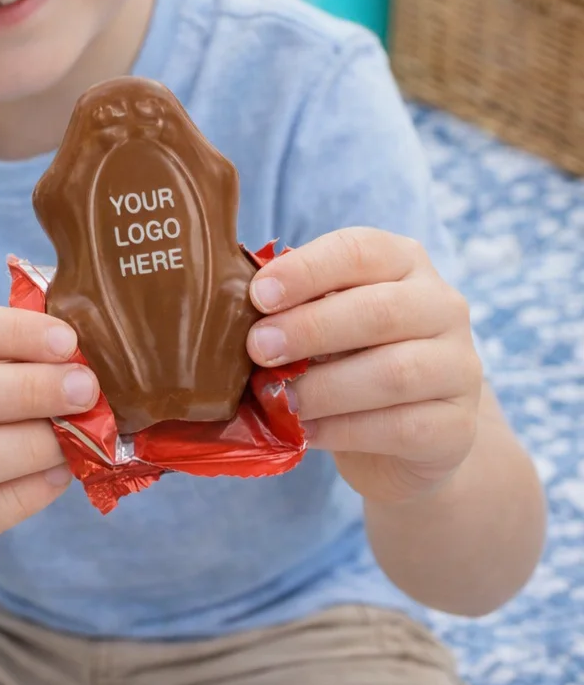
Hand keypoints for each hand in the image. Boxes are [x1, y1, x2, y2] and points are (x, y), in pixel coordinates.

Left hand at [246, 228, 482, 504]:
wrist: (406, 435)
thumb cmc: (347, 357)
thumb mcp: (323, 319)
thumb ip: (291, 307)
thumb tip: (225, 308)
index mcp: (403, 262)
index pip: (359, 250)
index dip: (306, 270)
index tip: (258, 295)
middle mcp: (442, 306)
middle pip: (379, 310)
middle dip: (309, 328)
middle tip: (256, 348)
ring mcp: (459, 367)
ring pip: (393, 372)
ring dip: (324, 387)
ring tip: (278, 399)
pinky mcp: (459, 427)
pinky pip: (401, 427)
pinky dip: (344, 431)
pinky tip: (305, 432)